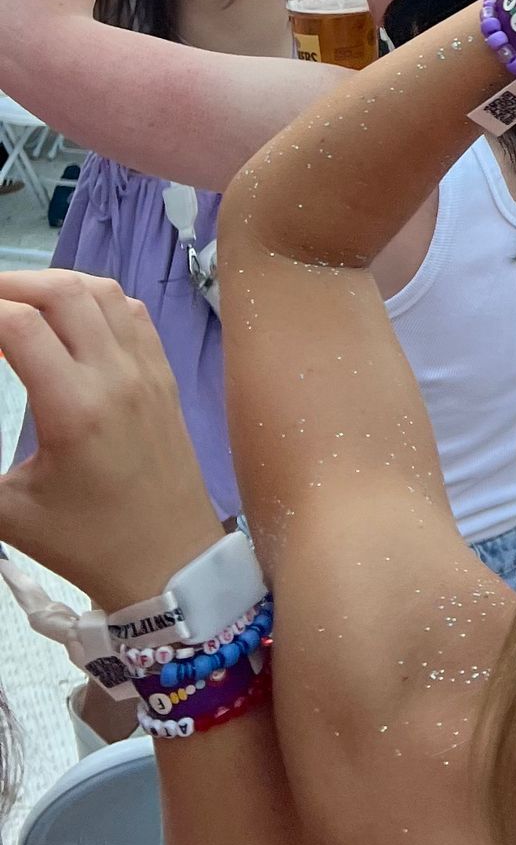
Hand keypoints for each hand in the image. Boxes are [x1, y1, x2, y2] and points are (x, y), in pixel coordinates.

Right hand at [0, 271, 223, 609]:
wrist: (171, 561)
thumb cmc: (84, 542)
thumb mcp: (7, 512)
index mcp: (75, 408)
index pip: (19, 327)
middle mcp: (116, 376)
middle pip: (63, 292)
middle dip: (10, 284)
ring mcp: (147, 370)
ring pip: (103, 292)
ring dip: (54, 283)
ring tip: (14, 301)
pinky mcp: (166, 375)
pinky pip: (132, 312)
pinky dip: (95, 298)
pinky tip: (68, 317)